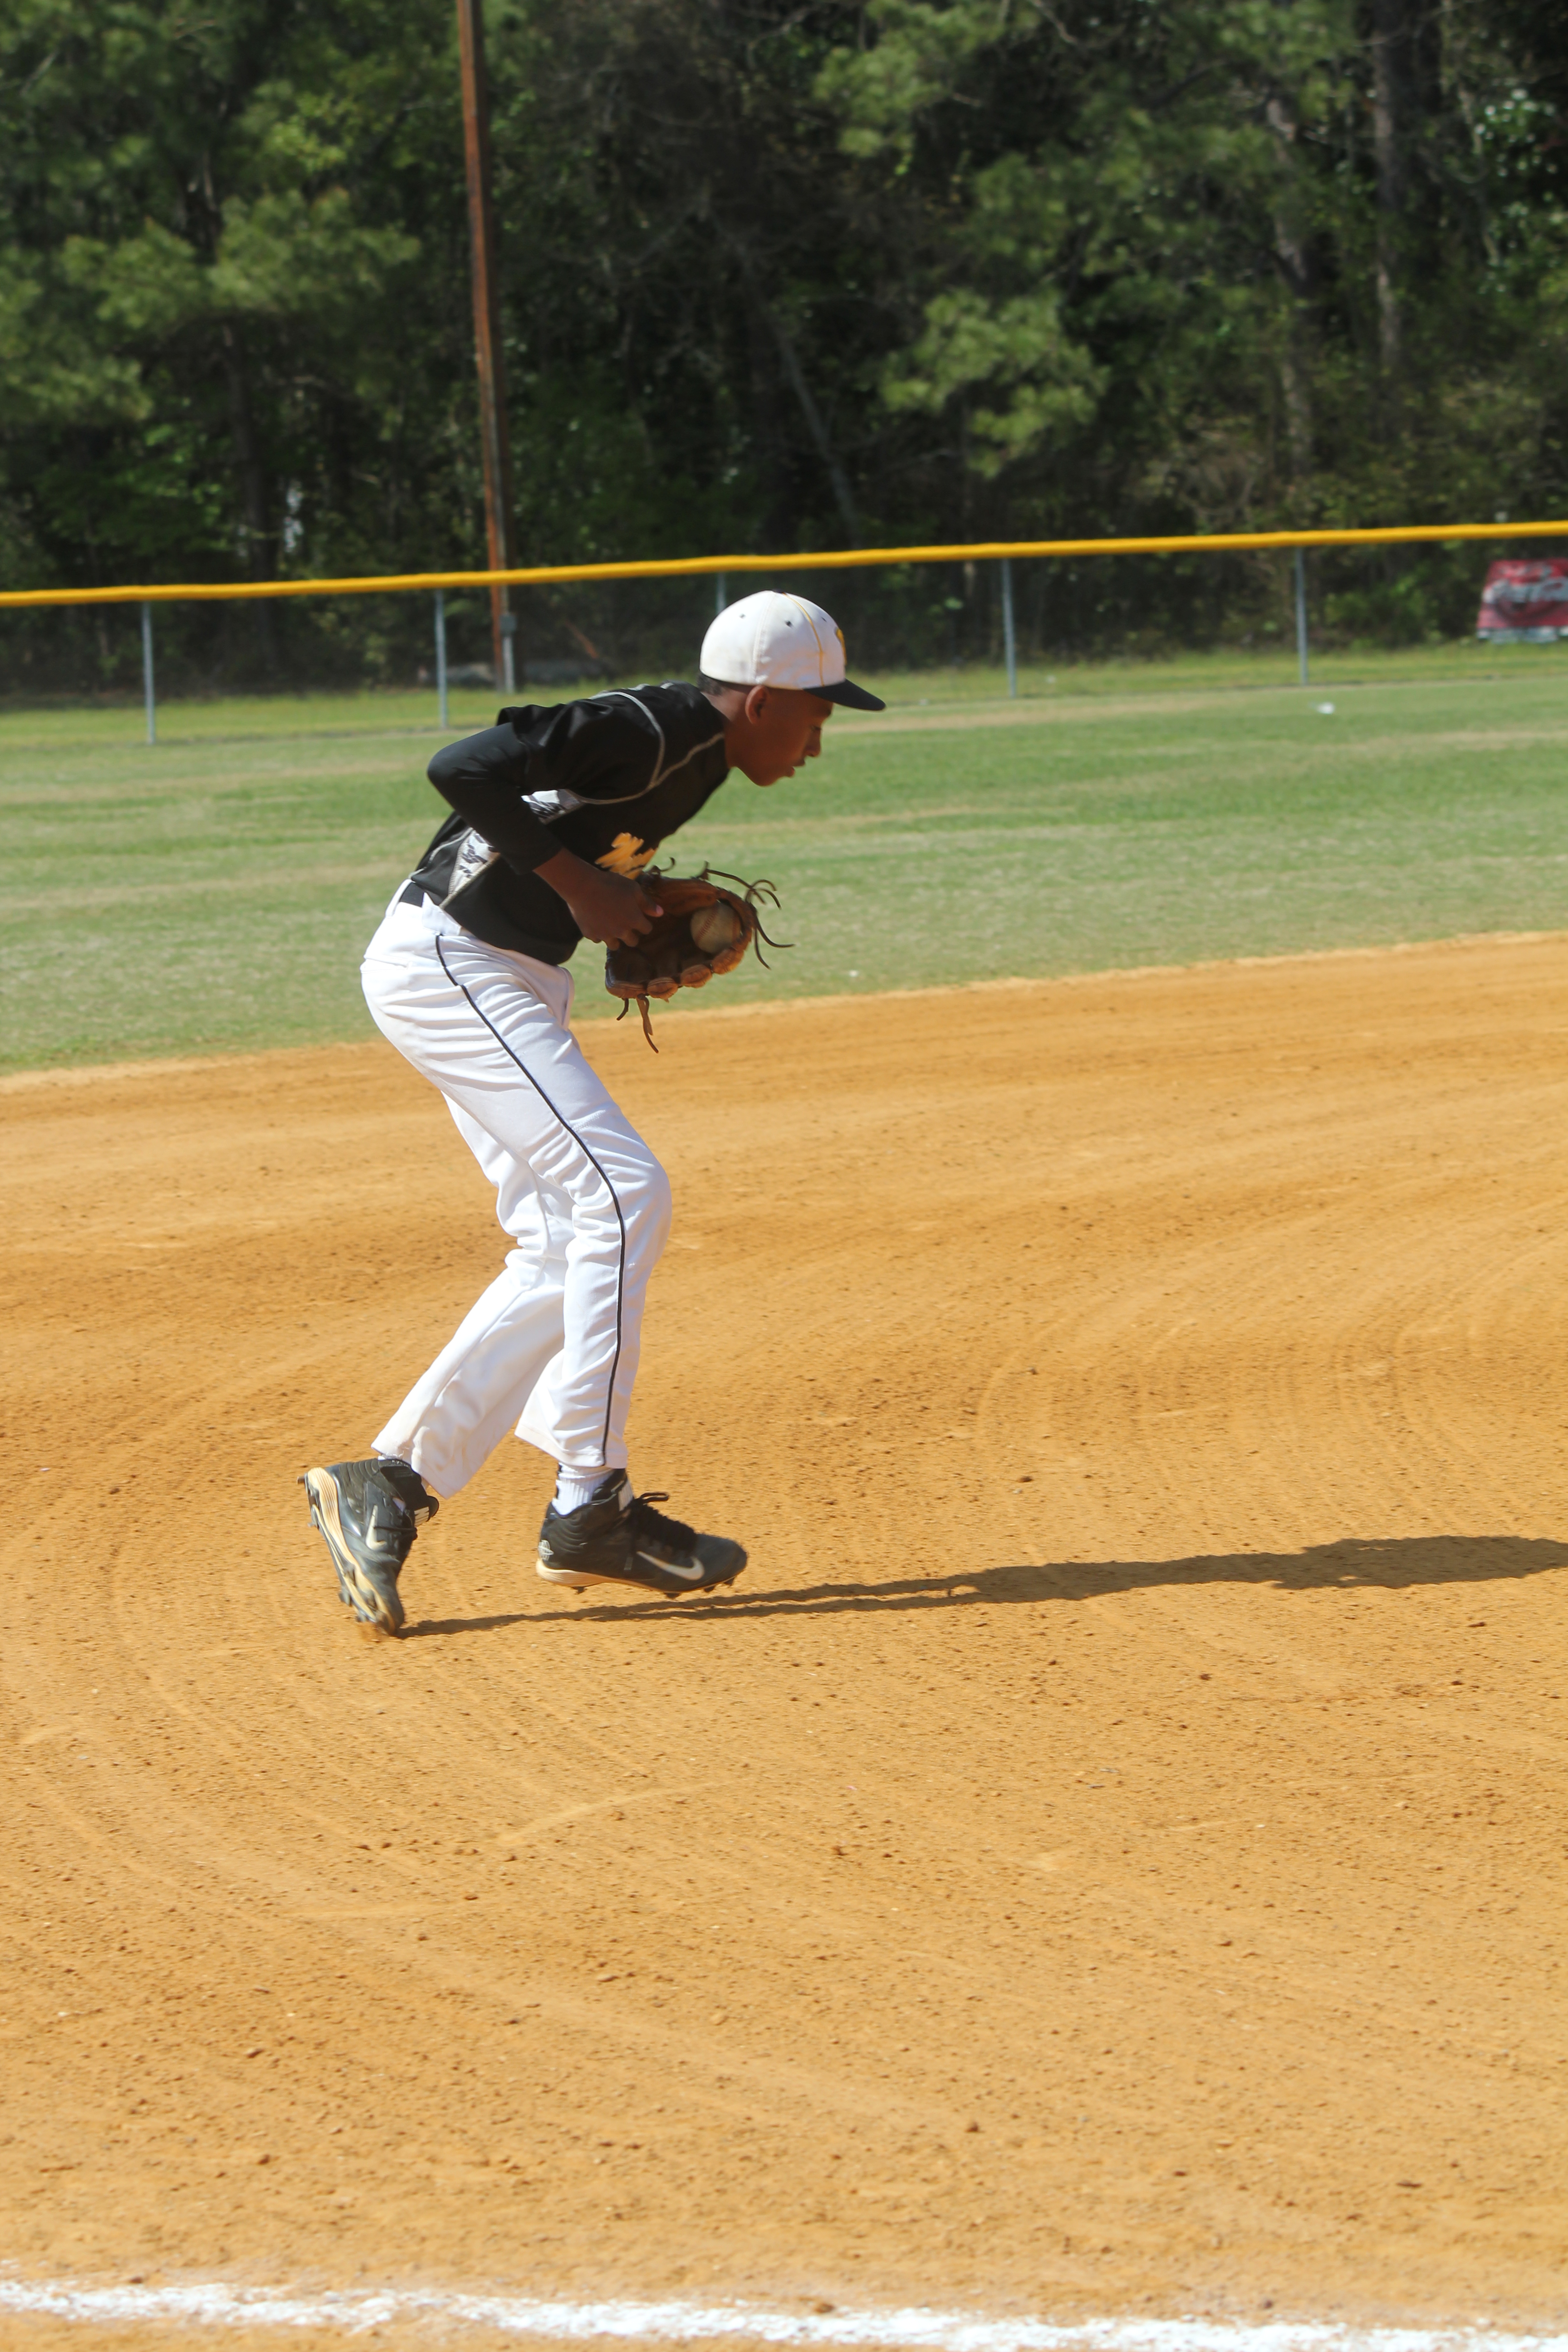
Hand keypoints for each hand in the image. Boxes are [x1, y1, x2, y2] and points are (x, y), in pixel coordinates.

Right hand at [536, 849, 662, 945]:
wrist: (582, 886)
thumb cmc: (610, 884)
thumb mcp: (633, 889)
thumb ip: (647, 903)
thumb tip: (660, 913)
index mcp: (634, 920)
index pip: (647, 929)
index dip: (644, 923)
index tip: (639, 917)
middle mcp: (621, 931)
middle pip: (633, 942)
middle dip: (632, 934)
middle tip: (626, 923)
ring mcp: (605, 935)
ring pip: (615, 945)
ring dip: (616, 938)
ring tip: (612, 926)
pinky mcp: (590, 934)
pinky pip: (598, 939)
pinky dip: (599, 934)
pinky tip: (597, 922)